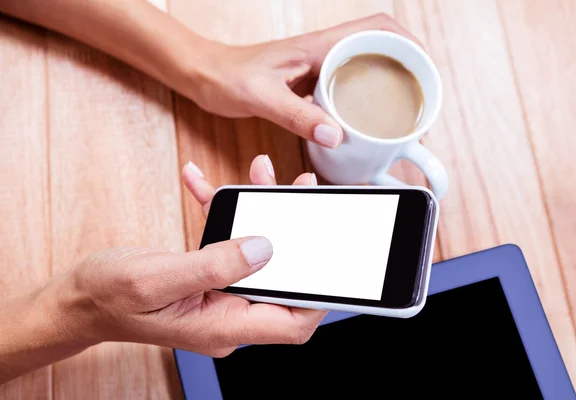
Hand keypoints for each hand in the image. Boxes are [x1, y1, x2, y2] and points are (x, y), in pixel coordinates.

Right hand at [63, 155, 324, 356]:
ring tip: (259, 173)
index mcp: (222, 326)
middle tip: (298, 190)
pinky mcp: (207, 275)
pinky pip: (226, 242)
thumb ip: (214, 265)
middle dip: (293, 232)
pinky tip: (205, 184)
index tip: (330, 256)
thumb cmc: (109, 297)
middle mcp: (227, 313)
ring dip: (259, 212)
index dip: (317, 295)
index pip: (290, 321)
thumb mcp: (158, 278)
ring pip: (256, 253)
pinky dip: (221, 212)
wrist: (79, 297)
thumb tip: (265, 247)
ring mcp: (218, 294)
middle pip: (279, 276)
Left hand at [190, 13, 420, 148]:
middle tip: (419, 97)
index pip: (377, 29)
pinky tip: (365, 122)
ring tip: (401, 111)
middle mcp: (323, 52)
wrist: (206, 76)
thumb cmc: (228, 78)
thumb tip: (337, 135)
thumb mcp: (262, 98)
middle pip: (382, 47)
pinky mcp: (311, 83)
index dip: (408, 42)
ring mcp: (319, 66)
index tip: (423, 68)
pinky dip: (365, 99)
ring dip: (389, 82)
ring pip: (367, 66)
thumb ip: (297, 116)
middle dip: (408, 66)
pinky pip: (348, 86)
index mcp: (318, 46)